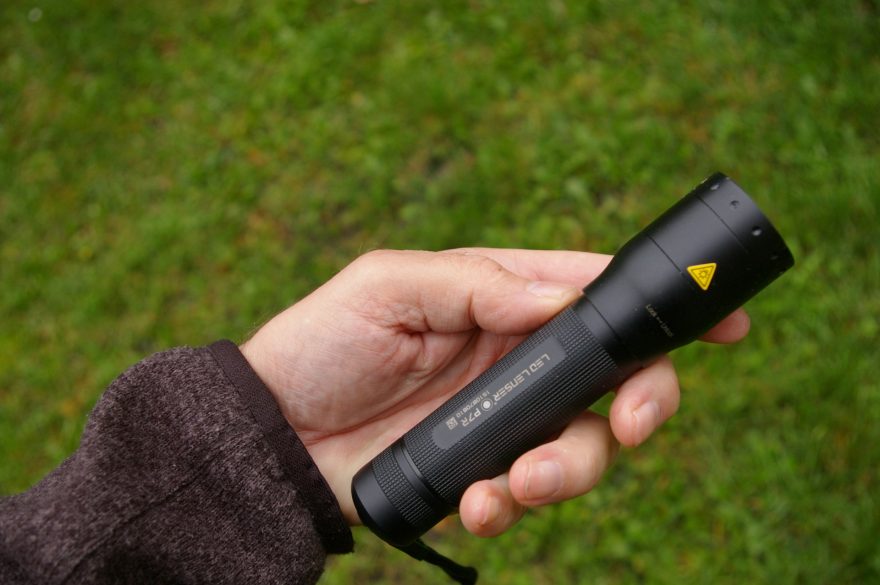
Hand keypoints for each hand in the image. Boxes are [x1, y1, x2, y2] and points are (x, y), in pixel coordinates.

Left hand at [240, 249, 749, 536]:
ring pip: (583, 444)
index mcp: (500, 298)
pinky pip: (527, 494)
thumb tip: (564, 296)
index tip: (722, 328)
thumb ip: (478, 283)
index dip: (656, 310)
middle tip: (629, 427)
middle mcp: (514, 358)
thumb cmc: (320, 343)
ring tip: (514, 484)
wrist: (272, 435)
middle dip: (639, 404)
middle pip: (613, 378)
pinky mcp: (481, 471)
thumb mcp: (388, 286)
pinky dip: (513, 504)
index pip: (592, 295)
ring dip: (568, 468)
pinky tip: (475, 504)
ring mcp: (502, 419)